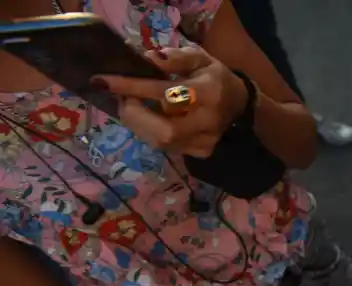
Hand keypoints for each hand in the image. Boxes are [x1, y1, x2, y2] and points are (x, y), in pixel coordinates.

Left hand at [92, 46, 248, 157]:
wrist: (239, 104)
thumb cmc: (214, 77)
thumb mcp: (199, 57)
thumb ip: (175, 57)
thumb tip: (148, 59)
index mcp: (208, 92)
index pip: (164, 93)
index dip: (132, 88)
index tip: (103, 82)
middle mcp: (207, 121)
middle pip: (162, 131)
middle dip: (133, 114)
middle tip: (123, 98)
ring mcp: (205, 141)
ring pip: (160, 142)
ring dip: (138, 123)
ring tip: (133, 105)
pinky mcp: (200, 152)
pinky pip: (165, 146)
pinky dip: (149, 131)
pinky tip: (149, 118)